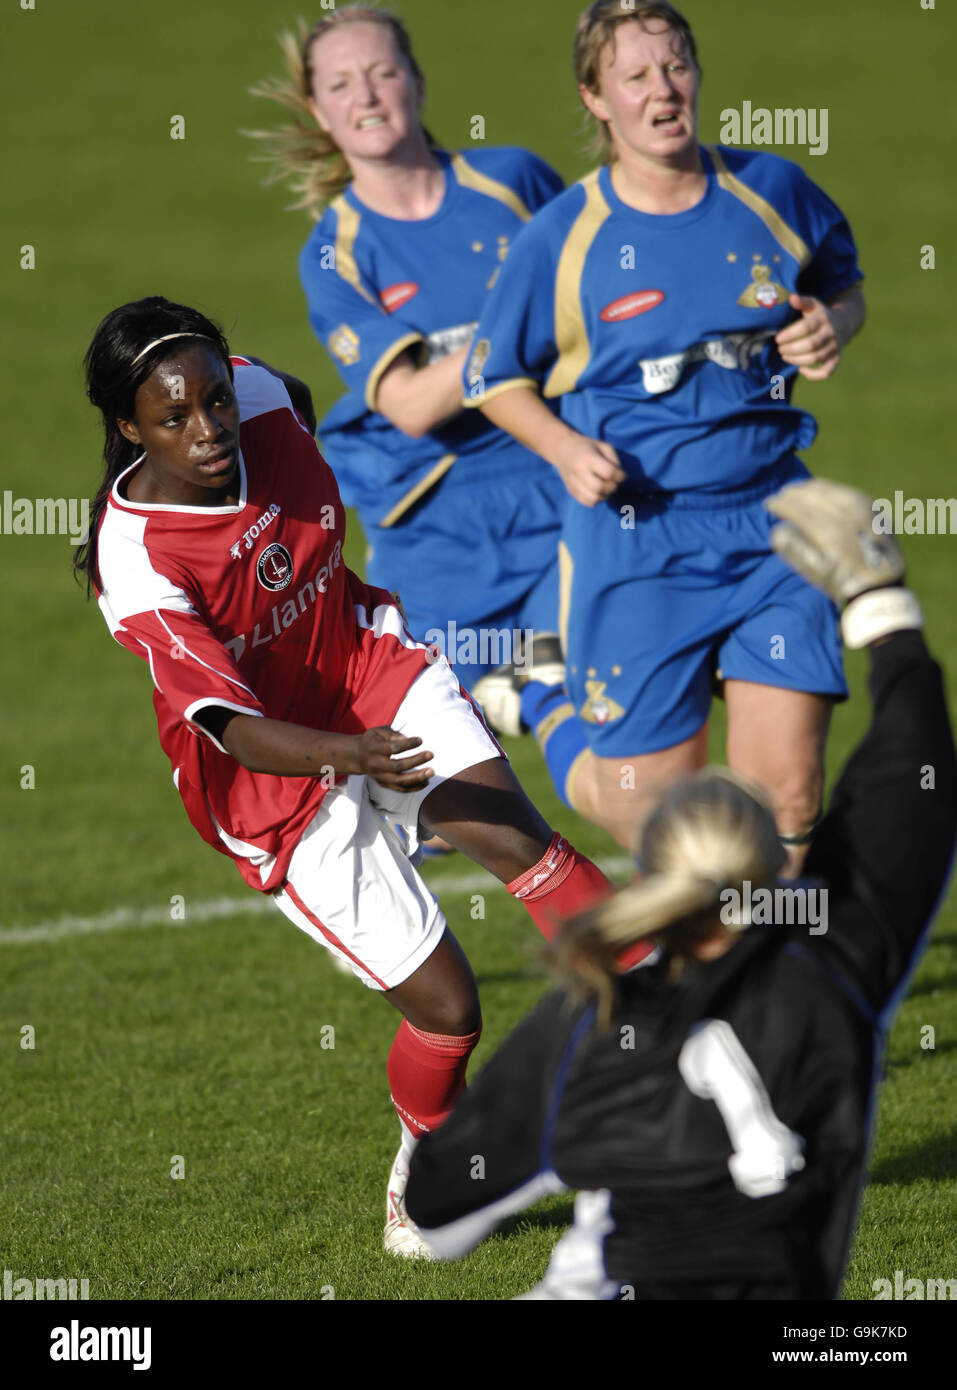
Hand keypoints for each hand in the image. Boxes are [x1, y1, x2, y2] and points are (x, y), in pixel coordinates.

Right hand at [356, 727, 433, 789]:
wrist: (357, 756)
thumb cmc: (373, 740)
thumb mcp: (379, 731)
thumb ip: (393, 734)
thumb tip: (408, 739)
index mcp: (374, 749)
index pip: (393, 748)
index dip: (407, 744)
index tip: (420, 740)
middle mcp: (376, 765)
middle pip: (397, 766)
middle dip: (416, 761)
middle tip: (431, 754)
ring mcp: (379, 777)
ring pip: (399, 781)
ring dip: (417, 778)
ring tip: (431, 772)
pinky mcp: (384, 784)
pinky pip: (400, 789)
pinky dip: (414, 787)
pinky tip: (426, 781)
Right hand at [554, 436, 624, 506]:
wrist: (562, 449)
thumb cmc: (587, 446)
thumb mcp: (603, 446)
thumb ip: (614, 461)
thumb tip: (620, 479)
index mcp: (587, 458)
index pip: (608, 472)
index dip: (619, 475)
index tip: (621, 473)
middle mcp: (578, 472)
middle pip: (599, 488)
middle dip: (612, 487)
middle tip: (612, 481)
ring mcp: (573, 483)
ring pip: (594, 499)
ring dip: (605, 495)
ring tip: (606, 487)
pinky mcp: (572, 491)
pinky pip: (588, 502)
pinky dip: (597, 499)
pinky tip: (598, 491)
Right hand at [766, 478, 904, 604]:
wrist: (882, 587)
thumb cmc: (843, 583)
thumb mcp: (815, 573)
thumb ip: (794, 549)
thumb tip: (777, 530)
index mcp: (828, 533)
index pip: (797, 508)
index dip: (780, 504)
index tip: (769, 504)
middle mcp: (846, 515)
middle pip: (812, 494)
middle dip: (792, 493)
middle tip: (781, 496)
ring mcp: (861, 509)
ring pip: (829, 489)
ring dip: (809, 489)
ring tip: (798, 492)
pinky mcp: (872, 507)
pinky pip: (845, 491)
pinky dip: (829, 490)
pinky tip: (822, 494)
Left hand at [774, 294, 843, 380]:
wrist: (845, 322)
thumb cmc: (821, 314)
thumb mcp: (813, 305)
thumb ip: (802, 302)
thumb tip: (792, 297)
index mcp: (823, 318)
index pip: (806, 327)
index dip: (790, 334)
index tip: (778, 339)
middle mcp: (830, 333)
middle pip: (811, 345)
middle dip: (792, 349)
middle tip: (780, 350)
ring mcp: (834, 347)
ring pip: (816, 358)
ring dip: (797, 360)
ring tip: (785, 356)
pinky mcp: (836, 358)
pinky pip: (827, 372)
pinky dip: (813, 375)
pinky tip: (801, 369)